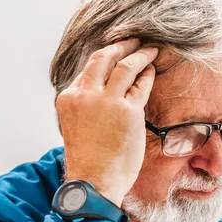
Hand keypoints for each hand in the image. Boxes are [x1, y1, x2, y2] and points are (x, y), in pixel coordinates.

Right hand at [56, 38, 158, 206]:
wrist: (94, 181)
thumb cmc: (89, 161)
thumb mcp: (77, 127)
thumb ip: (86, 108)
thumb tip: (103, 96)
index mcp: (68, 98)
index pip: (88, 71)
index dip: (104, 60)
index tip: (116, 55)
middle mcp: (85, 94)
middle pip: (103, 58)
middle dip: (120, 46)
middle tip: (133, 40)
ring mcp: (106, 101)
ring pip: (124, 66)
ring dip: (139, 54)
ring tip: (150, 49)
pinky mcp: (128, 110)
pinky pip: (140, 84)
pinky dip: (147, 74)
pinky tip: (152, 70)